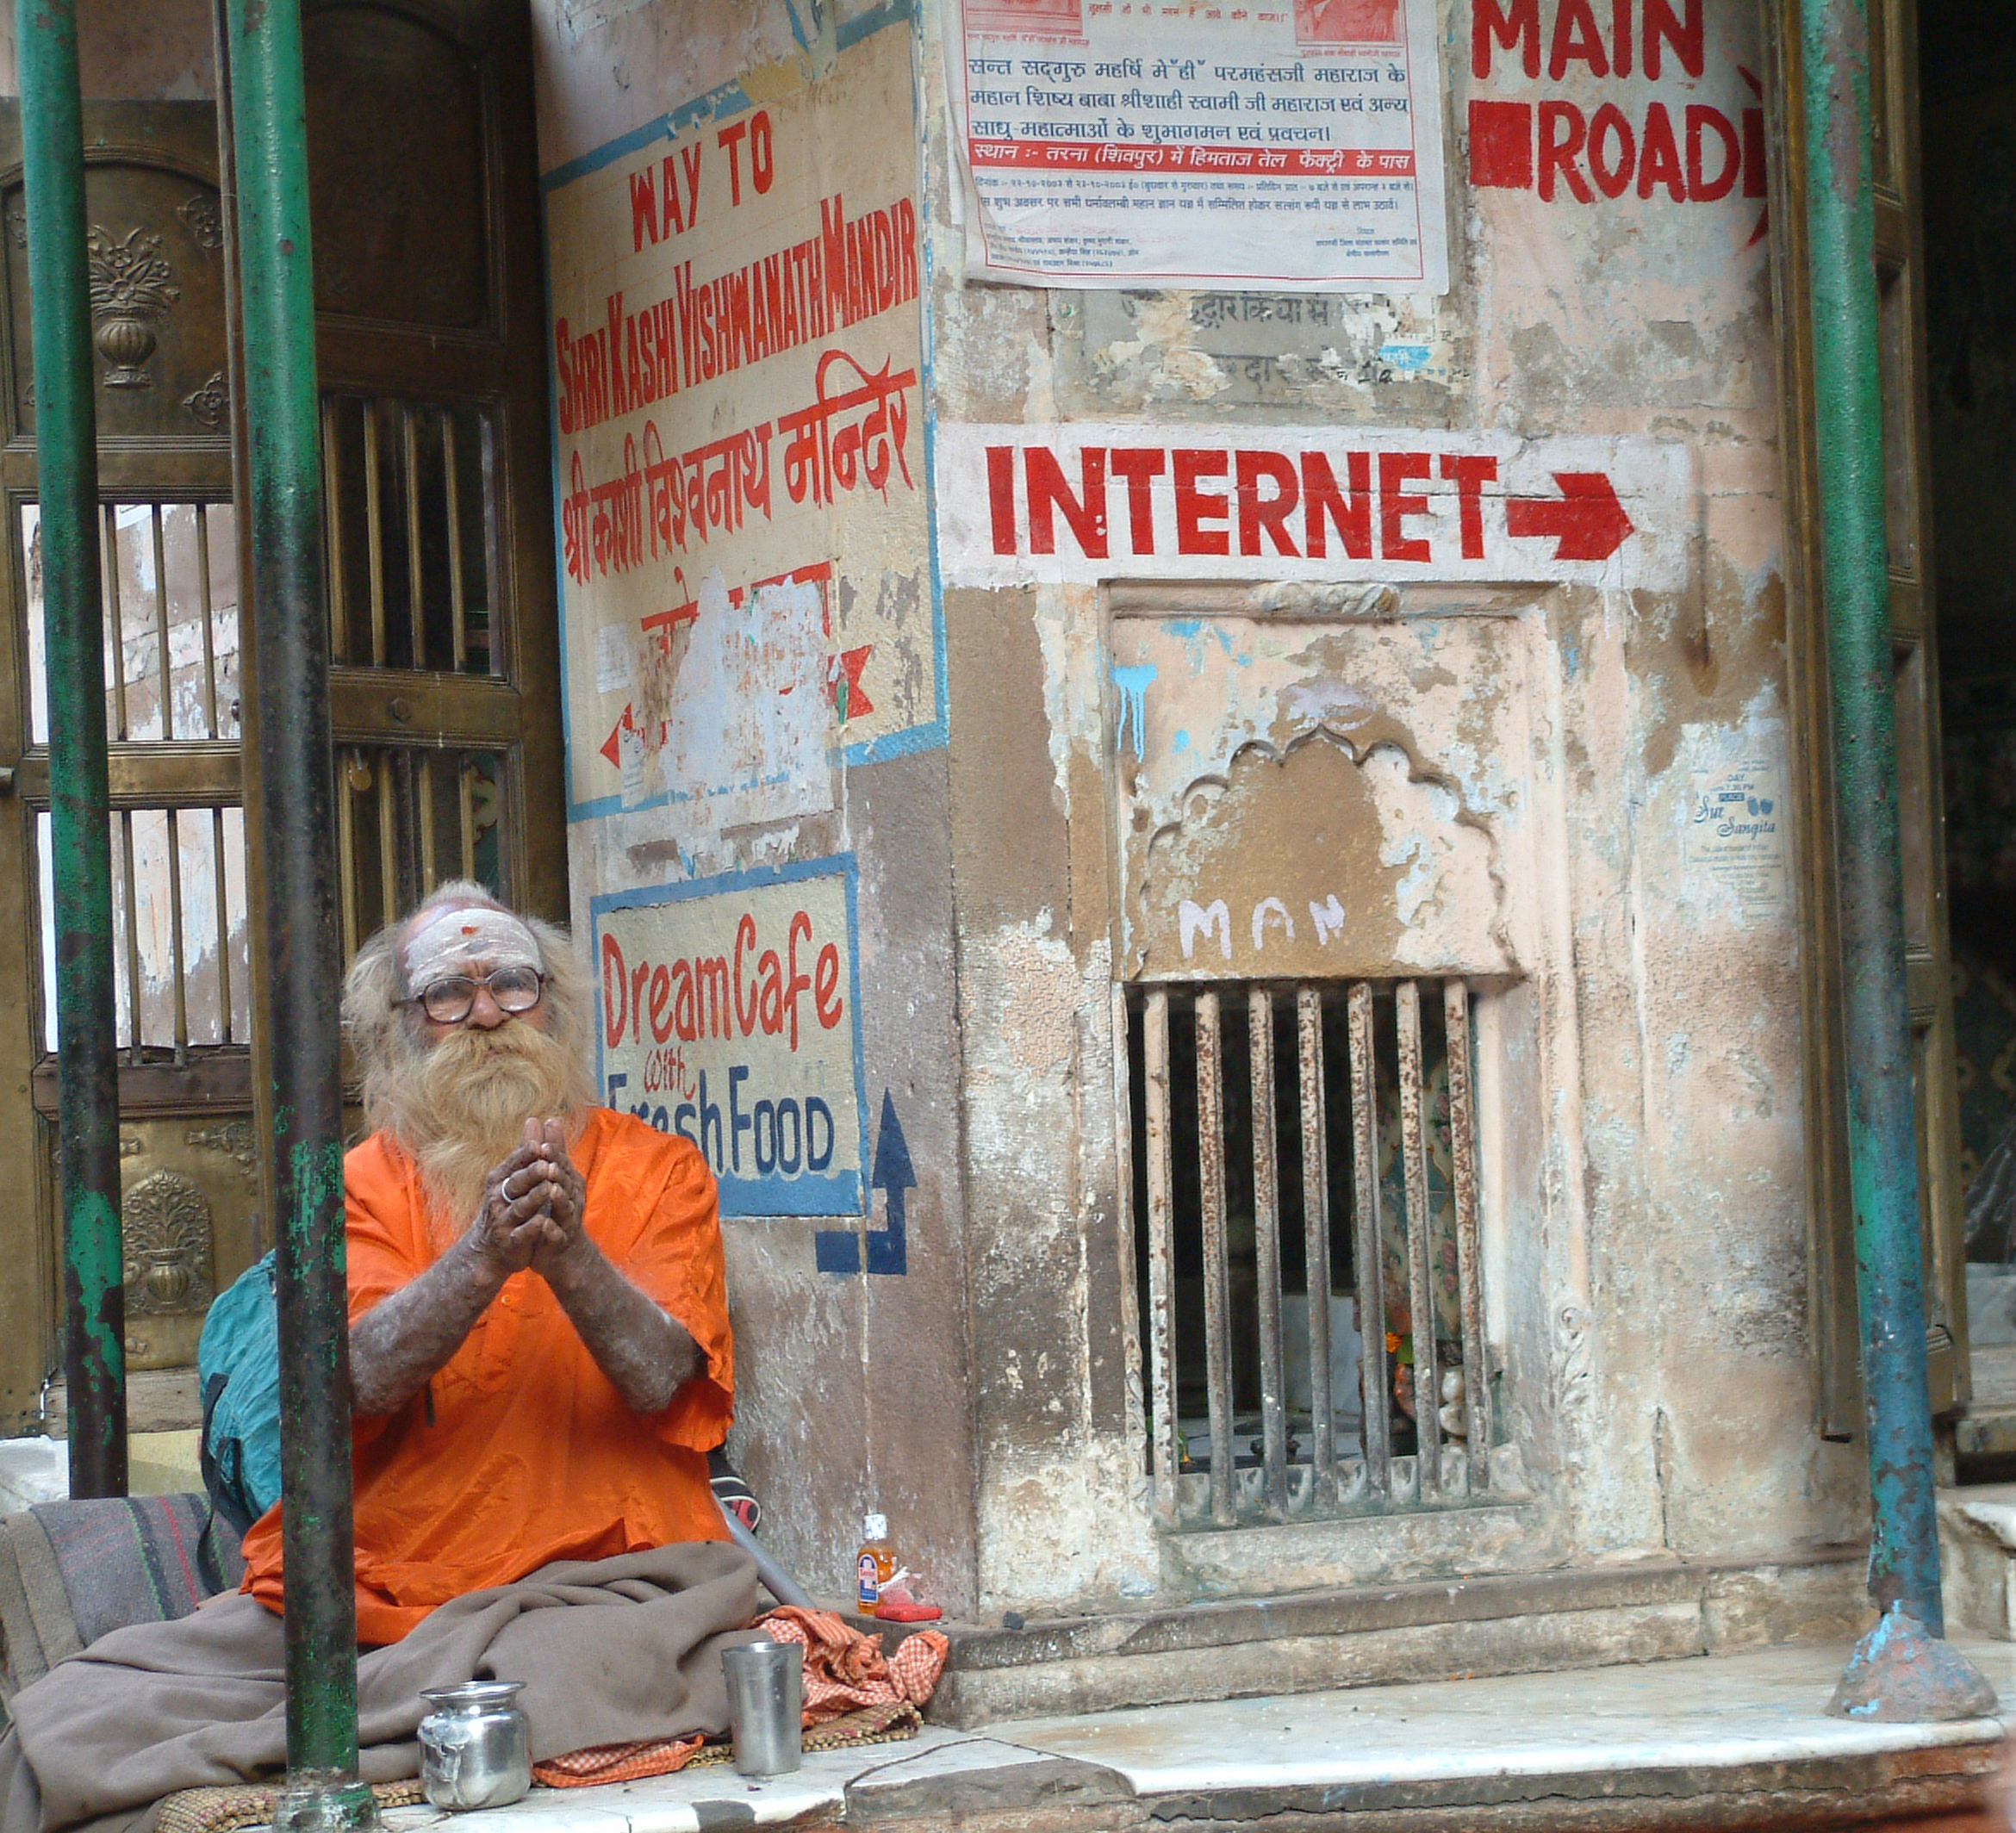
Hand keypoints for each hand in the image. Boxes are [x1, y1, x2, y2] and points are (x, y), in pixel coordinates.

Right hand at [468, 1131, 564, 1274]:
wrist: (487, 1250)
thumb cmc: (505, 1206)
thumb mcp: (513, 1177)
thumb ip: (526, 1152)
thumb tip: (535, 1119)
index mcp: (500, 1179)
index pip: (515, 1163)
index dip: (528, 1155)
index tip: (541, 1145)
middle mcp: (498, 1198)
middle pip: (516, 1183)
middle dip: (531, 1174)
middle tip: (546, 1165)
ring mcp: (503, 1220)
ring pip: (520, 1207)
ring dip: (534, 1198)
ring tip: (549, 1189)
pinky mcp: (510, 1241)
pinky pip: (522, 1233)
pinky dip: (532, 1228)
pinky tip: (544, 1222)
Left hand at [525, 1117, 588, 1280]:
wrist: (565, 1253)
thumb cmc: (558, 1211)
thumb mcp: (556, 1178)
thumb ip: (553, 1151)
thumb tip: (550, 1118)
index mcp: (568, 1182)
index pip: (562, 1163)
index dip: (554, 1152)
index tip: (544, 1140)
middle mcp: (572, 1199)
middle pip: (566, 1181)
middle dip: (557, 1169)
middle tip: (546, 1157)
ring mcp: (568, 1220)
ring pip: (565, 1206)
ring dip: (559, 1197)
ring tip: (550, 1189)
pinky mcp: (560, 1241)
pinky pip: (557, 1235)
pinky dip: (550, 1230)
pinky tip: (543, 1225)